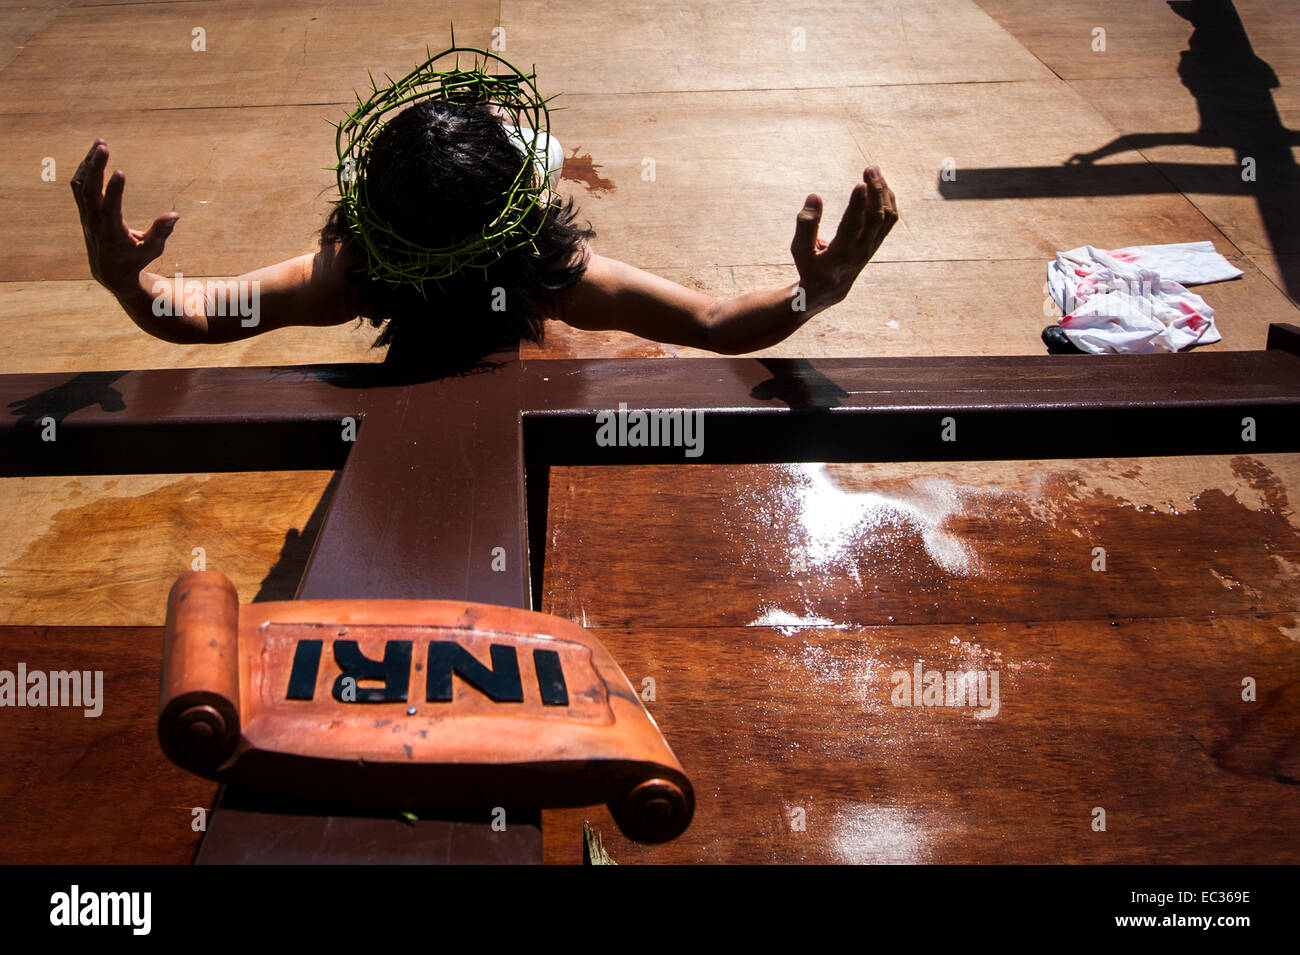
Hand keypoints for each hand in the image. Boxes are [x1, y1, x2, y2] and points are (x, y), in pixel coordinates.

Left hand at [71, 138, 177, 293]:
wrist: (109, 271)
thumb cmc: (136, 258)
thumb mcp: (153, 249)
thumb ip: (161, 232)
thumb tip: (175, 215)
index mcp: (112, 232)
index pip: (110, 208)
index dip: (114, 190)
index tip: (120, 171)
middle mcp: (95, 222)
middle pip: (89, 191)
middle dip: (95, 167)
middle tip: (103, 145)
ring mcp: (86, 215)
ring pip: (81, 185)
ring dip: (88, 163)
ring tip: (100, 143)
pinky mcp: (84, 209)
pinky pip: (79, 186)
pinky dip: (84, 169)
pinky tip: (93, 155)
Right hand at [790, 165, 897, 307]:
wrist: (830, 288)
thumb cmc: (810, 265)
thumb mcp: (799, 250)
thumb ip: (805, 224)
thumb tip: (815, 196)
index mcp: (840, 254)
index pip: (853, 226)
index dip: (857, 205)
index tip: (861, 183)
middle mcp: (861, 250)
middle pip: (876, 218)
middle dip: (876, 191)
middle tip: (870, 168)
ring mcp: (873, 245)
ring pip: (887, 216)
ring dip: (883, 192)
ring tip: (873, 171)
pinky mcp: (877, 241)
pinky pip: (889, 218)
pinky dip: (887, 198)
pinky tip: (879, 184)